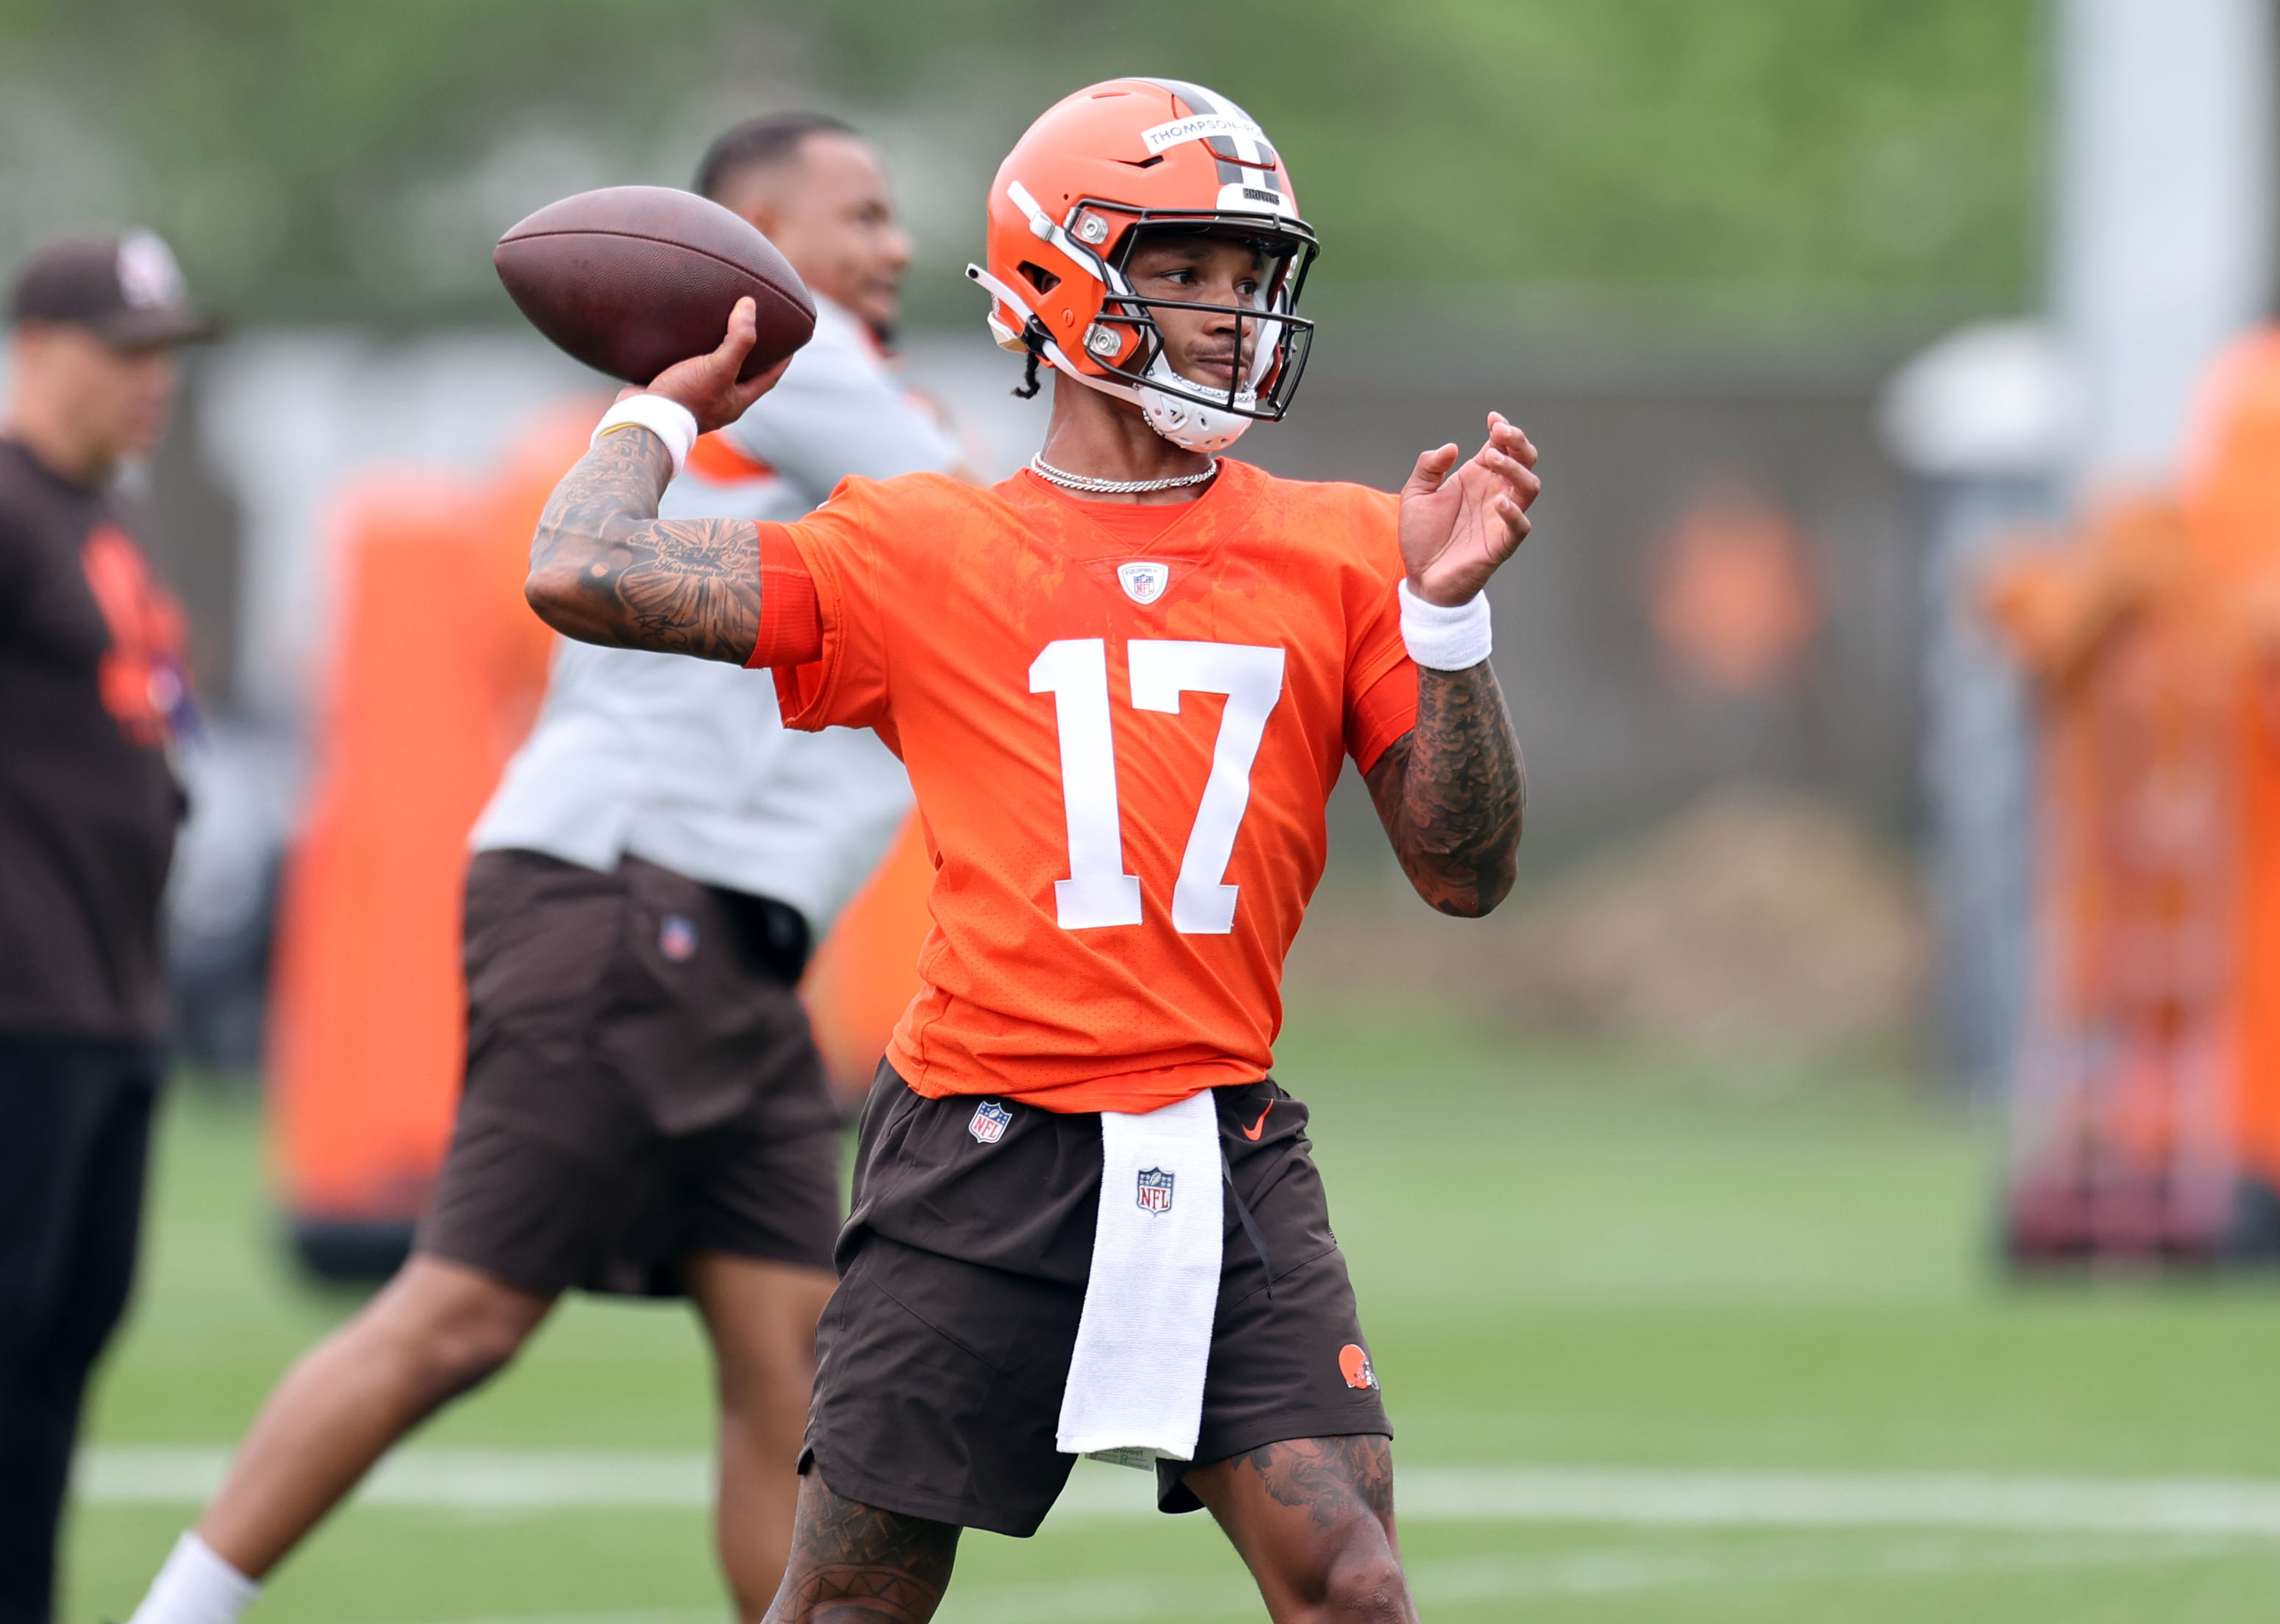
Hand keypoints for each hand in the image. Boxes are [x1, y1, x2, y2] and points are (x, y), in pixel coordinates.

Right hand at [628, 297, 789, 432]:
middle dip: (750, 355)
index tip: (790, 342)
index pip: (769, 378)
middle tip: (754, 331)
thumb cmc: (685, 397)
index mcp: (736, 401)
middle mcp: (719, 402)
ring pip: (713, 371)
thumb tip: (750, 305)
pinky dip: (690, 352)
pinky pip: (687, 368)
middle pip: (743, 375)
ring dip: (718, 351)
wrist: (643, 417)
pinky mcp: (672, 389)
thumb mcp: (719, 367)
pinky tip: (684, 336)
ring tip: (719, 327)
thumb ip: (738, 339)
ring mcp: (695, 397)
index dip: (781, 360)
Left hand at [1398, 413, 1539, 606]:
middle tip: (1501, 433)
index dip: (1504, 430)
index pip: (1503, 447)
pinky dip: (1514, 513)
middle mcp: (1494, 493)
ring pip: (1529, 487)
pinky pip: (1520, 527)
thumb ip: (1428, 467)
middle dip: (1518, 442)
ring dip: (1516, 469)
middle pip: (1525, 461)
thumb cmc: (1422, 537)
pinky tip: (1498, 502)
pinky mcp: (1501, 543)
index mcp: (1477, 478)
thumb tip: (1451, 447)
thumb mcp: (1415, 495)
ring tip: (1493, 460)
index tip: (1493, 419)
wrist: (1422, 578)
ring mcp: (1501, 518)